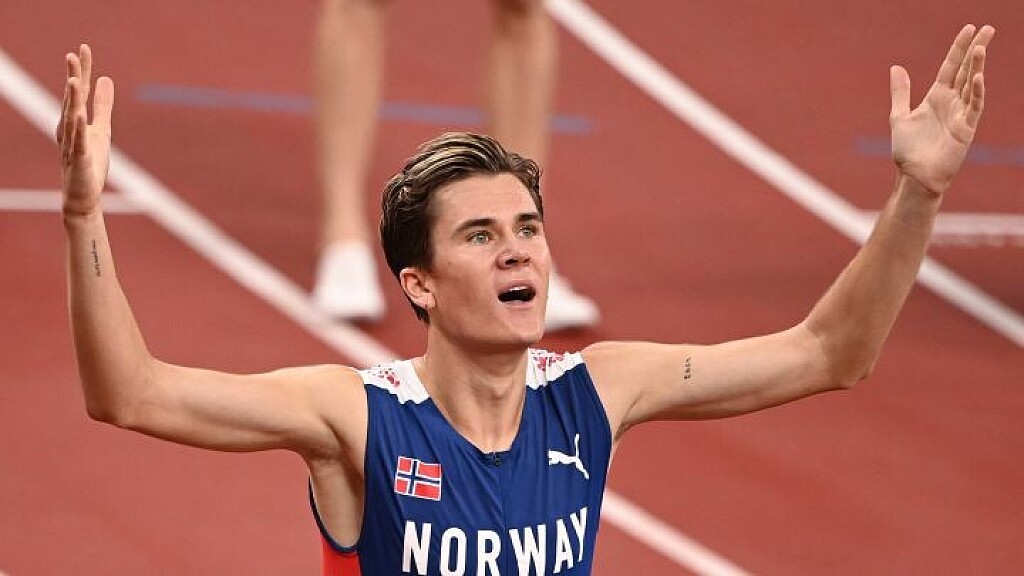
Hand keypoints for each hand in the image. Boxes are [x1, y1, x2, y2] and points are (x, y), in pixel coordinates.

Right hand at [56, 44, 113, 217]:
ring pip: (70, 119)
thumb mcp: (101, 128)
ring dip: (72, 100)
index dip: (81, 70)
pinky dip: (78, 130)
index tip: (84, 48)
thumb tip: (105, 78)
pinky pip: (78, 143)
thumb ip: (102, 104)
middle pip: (71, 100)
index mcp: (74, 120)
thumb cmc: (90, 161)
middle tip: (71, 55)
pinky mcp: (79, 160)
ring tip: (74, 80)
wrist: (82, 195)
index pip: (78, 91)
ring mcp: (72, 144)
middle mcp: (69, 128)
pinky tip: (80, 116)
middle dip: (72, 78)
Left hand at [889, 24, 993, 196]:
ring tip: (980, 47)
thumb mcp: (899, 116)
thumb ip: (901, 92)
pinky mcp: (966, 129)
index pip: (951, 66)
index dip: (959, 48)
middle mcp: (951, 103)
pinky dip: (976, 93)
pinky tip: (977, 78)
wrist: (914, 176)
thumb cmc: (908, 151)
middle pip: (966, 70)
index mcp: (936, 97)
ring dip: (976, 67)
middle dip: (976, 50)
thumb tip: (895, 67)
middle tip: (988, 28)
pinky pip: (973, 107)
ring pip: (972, 85)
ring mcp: (961, 115)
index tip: (969, 28)